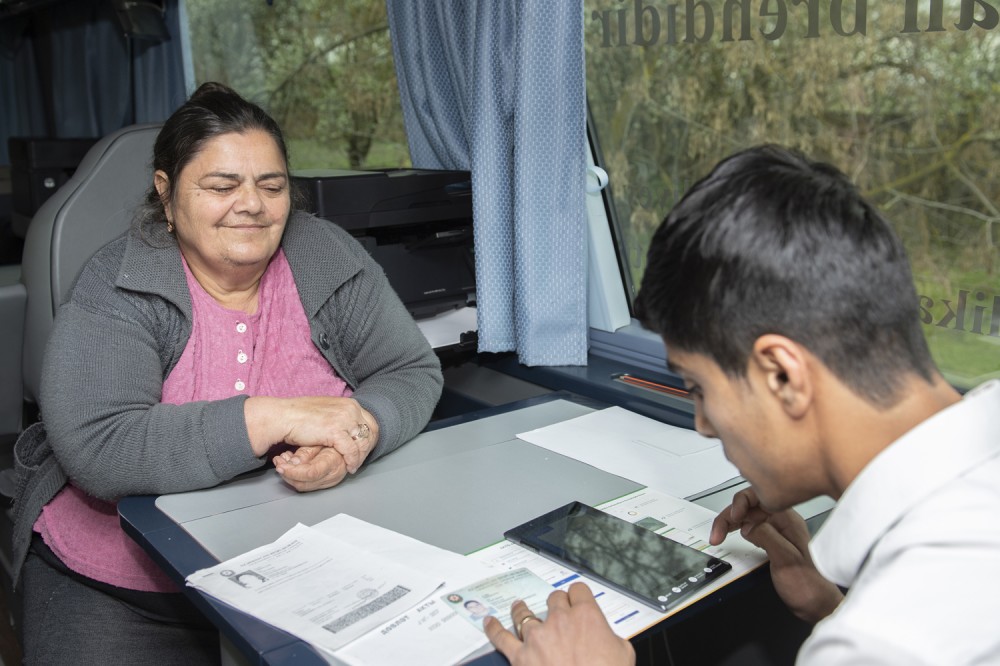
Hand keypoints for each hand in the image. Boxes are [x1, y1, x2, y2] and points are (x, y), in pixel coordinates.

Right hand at [246, 396, 378, 472]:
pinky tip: (349, 467)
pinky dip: (352, 461)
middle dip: (367, 448)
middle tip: (361, 460)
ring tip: (354, 466)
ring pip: (363, 443)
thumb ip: (340, 417)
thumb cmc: (300, 415)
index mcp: (349, 403)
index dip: (369, 438)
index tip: (364, 449)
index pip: (370, 422)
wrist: (283, 416)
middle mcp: (350, 409)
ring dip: (360, 457)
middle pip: (371, 432)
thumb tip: (348, 428)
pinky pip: (351, 451)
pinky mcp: (336, 431)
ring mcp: (344, 419)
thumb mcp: (327, 411)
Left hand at [272, 446, 347, 491]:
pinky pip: (306, 485)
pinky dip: (295, 477)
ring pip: (303, 487)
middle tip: (278, 463)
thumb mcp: (321, 439)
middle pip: (305, 484)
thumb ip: (307, 452)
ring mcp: (330, 481)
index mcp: (333, 460)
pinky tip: (290, 465)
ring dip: (289, 476)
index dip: (293, 471)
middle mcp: (334, 475)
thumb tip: (293, 463)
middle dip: (288, 475)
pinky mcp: (326, 483)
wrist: (352, 441)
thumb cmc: (337, 436)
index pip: (311, 473)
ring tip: (282, 462)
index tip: (281, 466)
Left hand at [484, 583, 634, 665]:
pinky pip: (502, 638)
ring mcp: (538, 637)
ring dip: (523, 610)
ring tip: (519, 607)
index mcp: (586, 616)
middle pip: (554, 599)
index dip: (578, 596)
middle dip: (556, 605)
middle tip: (557, 611)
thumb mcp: (623, 653)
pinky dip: (493, 629)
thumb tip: (607, 638)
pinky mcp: (521, 657)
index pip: (578, 590)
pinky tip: (489, 622)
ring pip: (525, 614)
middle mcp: (560, 620)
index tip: (577, 600)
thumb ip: (612, 637)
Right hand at [710, 487, 842, 622]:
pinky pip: (751, 528)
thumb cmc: (809, 585)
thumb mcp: (786, 559)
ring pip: (747, 517)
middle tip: (717, 532)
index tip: (731, 517)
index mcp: (788, 520)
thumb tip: (748, 525)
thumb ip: (766, 536)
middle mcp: (783, 523)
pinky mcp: (773, 542)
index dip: (740, 503)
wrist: (817, 605)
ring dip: (730, 523)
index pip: (759, 497)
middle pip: (749, 506)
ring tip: (719, 534)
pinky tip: (732, 536)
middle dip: (729, 515)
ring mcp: (778, 531)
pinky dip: (737, 530)